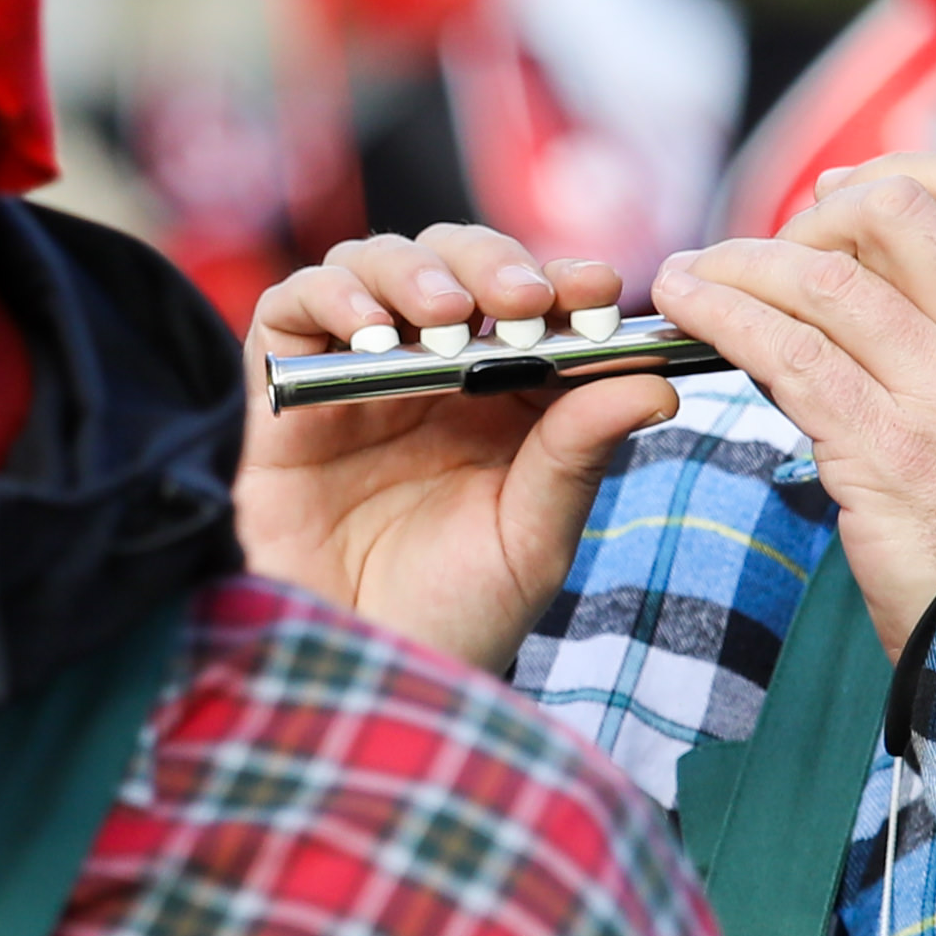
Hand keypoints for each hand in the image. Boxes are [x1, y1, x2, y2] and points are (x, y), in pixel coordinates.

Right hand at [238, 222, 678, 672]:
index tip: (596, 290)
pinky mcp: (279, 393)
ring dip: (415, 270)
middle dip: (492, 263)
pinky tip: (372, 333)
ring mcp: (350, 375)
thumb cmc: (452, 614)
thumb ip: (578, 452)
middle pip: (452, 262)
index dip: (563, 280)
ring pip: (372, 264)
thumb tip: (656, 385)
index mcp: (498, 397)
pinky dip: (330, 296)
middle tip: (522, 301)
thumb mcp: (531, 536)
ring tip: (446, 315)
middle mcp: (423, 372)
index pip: (531, 303)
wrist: (359, 673)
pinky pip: (290, 308)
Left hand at [650, 154, 935, 660]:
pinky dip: (722, 319)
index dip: (896, 172)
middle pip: (898, 212)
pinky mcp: (883, 450)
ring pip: (824, 282)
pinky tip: (686, 313)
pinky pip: (787, 354)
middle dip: (807, 218)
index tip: (835, 199)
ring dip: (735, 267)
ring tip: (685, 280)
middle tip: (760, 256)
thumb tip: (851, 284)